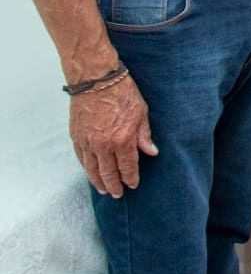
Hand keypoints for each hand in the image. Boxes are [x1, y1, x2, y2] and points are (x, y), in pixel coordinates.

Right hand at [69, 76, 157, 197]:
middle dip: (114, 185)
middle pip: (108, 173)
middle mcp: (103, 145)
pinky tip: (91, 173)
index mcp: (122, 140)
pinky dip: (86, 169)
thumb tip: (151, 152)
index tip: (133, 185)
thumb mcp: (141, 112)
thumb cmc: (121, 92)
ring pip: (92, 169)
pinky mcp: (76, 137)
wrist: (95, 79)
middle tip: (118, 194)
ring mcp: (88, 142)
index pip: (127, 167)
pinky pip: (81, 159)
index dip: (130, 178)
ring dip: (98, 181)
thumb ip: (144, 135)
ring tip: (104, 190)